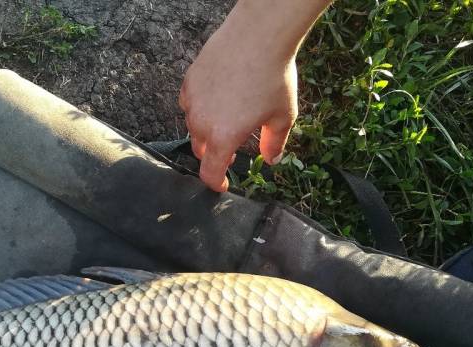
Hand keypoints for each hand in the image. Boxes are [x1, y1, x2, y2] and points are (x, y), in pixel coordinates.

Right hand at [179, 0, 330, 191]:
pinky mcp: (189, 82)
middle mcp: (202, 123)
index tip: (223, 183)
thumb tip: (271, 159)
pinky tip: (217, 98)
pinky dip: (200, 108)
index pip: (209, 173)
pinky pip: (189, 104)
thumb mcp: (283, 115)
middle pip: (200, 150)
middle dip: (214, 154)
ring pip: (193, 126)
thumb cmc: (274, 76)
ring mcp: (192, 102)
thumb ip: (274, 143)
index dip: (216, 183)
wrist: (259, 36)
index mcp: (224, 137)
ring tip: (227, 117)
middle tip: (230, 148)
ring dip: (207, 130)